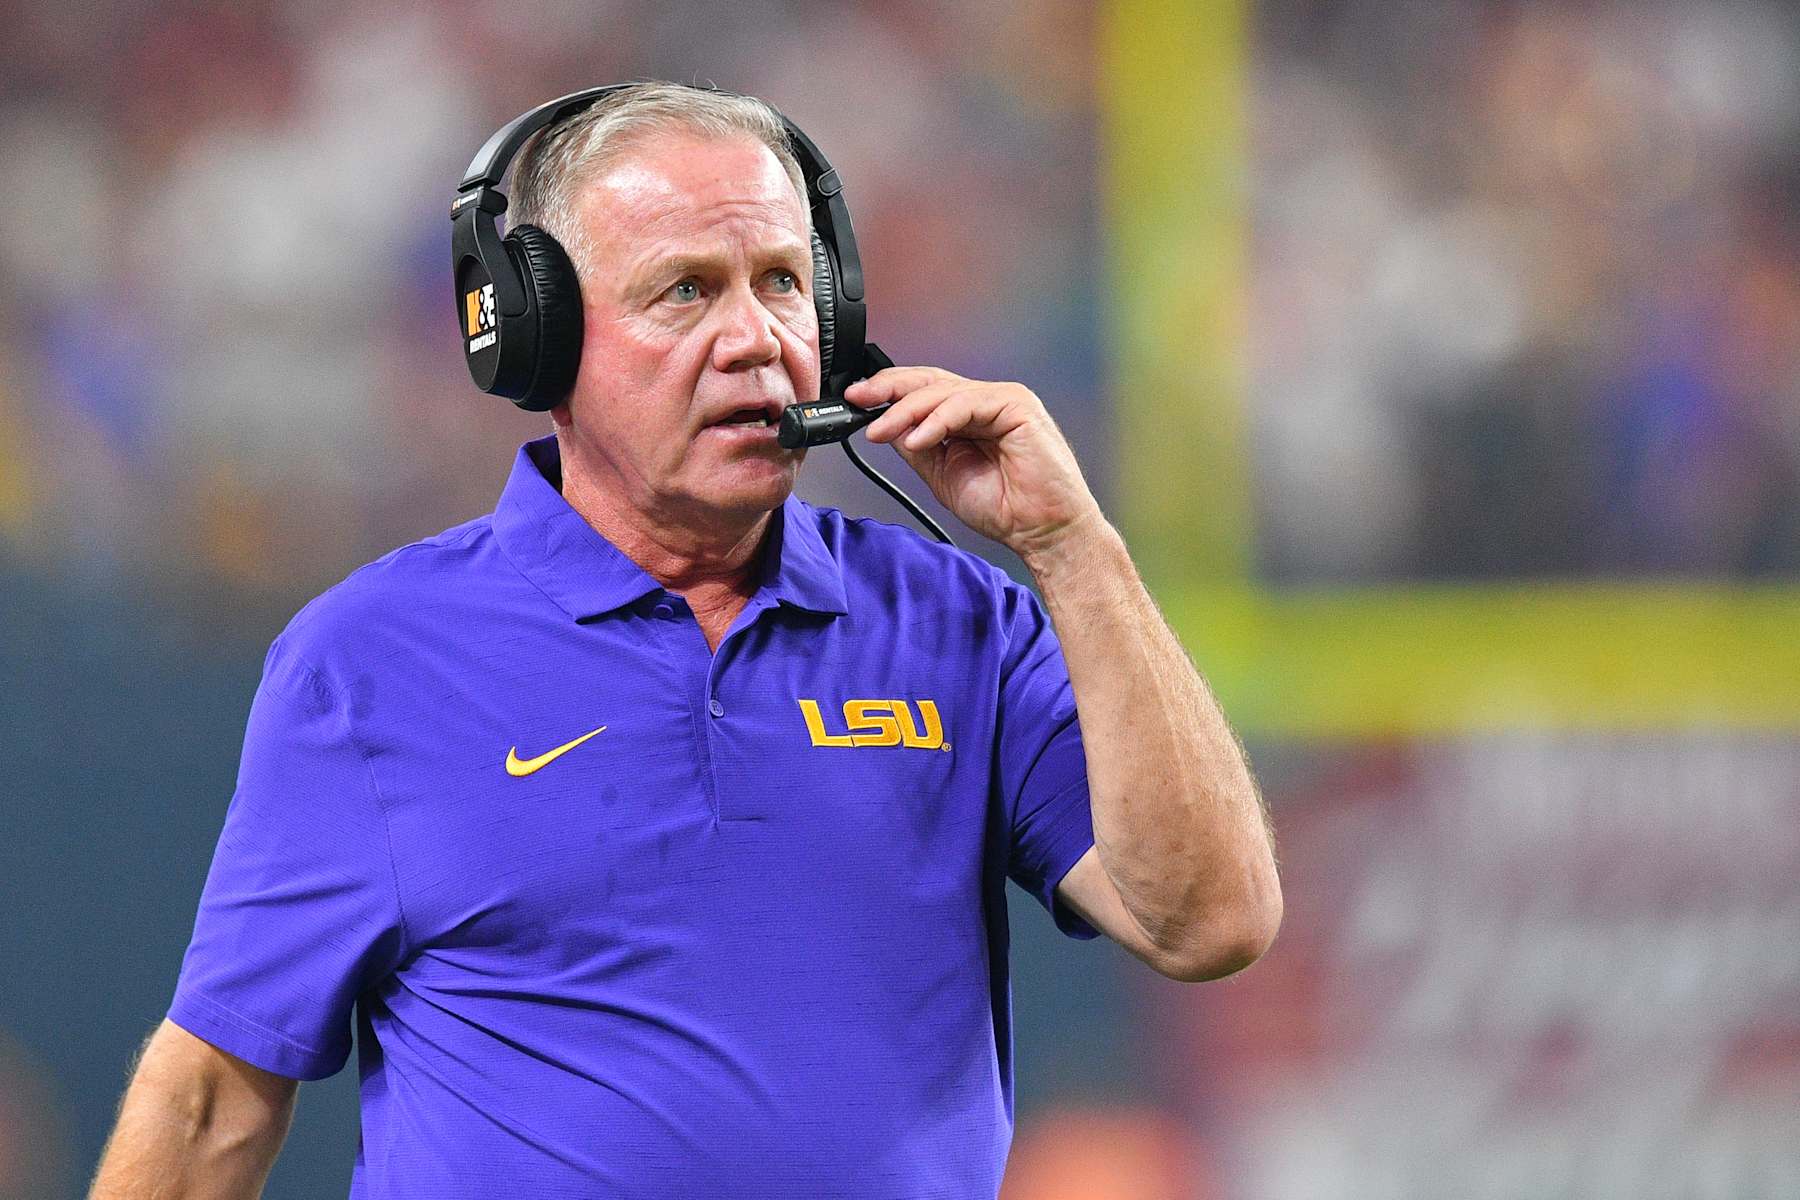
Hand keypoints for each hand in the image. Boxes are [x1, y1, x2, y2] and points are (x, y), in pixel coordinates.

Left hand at [850, 366, 1103, 558]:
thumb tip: (884, 427)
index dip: (888, 393)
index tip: (855, 402)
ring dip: (906, 411)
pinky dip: (936, 420)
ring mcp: (1002, 400)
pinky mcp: (1017, 405)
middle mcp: (986, 402)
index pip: (924, 392)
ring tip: (880, 431)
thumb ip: (918, 447)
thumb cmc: (1006, 509)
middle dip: (889, 390)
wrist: (1042, 531)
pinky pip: (966, 404)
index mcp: (969, 415)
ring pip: (943, 392)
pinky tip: (916, 438)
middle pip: (930, 382)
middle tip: (858, 400)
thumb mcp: (943, 474)